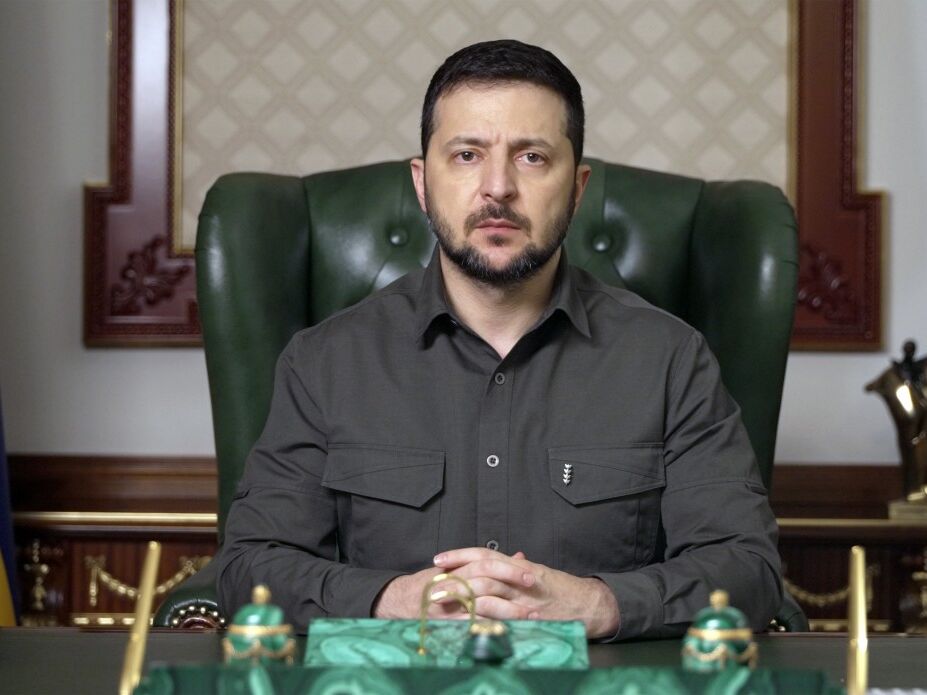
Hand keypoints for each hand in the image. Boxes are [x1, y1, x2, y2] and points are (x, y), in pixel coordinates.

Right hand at [371, 551, 529, 619]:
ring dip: (508, 610)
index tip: (530, 573)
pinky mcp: (445, 622)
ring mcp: (447, 603)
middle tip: (533, 589)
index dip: (508, 567)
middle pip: (485, 577)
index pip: (485, 561)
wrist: (400, 600)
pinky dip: (489, 627)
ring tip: (529, 614)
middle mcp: (451, 581)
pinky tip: (506, 630)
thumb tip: (520, 557)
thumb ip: (488, 564)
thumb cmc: (433, 584)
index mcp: (456, 567)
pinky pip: (469, 624)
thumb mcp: (457, 568)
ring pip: (481, 602)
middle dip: (511, 583)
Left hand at [433, 548, 619, 638]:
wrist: (589, 604)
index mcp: (518, 565)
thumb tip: (503, 560)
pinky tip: (466, 620)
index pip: (483, 555)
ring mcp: (524, 596)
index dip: (460, 555)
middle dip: (455, 577)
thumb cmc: (562, 591)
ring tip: (443, 602)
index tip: (438, 559)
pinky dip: (484, 617)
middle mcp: (519, 577)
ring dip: (463, 597)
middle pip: (481, 570)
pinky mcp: (529, 614)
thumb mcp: (537, 575)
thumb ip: (516, 570)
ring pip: (488, 591)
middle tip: (433, 584)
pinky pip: (502, 615)